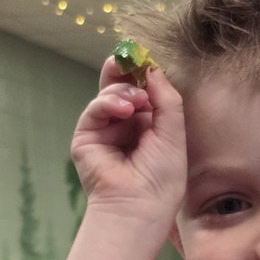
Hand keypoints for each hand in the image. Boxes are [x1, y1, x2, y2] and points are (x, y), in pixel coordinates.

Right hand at [71, 56, 186, 219]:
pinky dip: (108, 102)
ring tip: (135, 103)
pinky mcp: (87, 137)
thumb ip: (166, 99)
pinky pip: (95, 108)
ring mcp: (106, 132)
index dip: (145, 75)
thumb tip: (153, 69)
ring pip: (109, 94)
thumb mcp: (173, 133)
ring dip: (123, 91)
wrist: (139, 205)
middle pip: (122, 88)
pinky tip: (123, 109)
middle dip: (126, 70)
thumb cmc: (162, 178)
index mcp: (150, 128)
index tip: (146, 57)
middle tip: (129, 55)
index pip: (145, 93)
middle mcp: (127, 128)